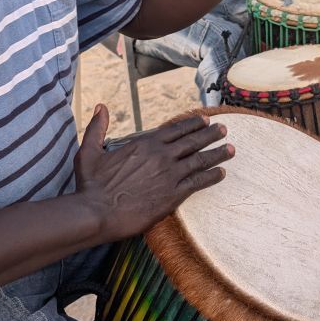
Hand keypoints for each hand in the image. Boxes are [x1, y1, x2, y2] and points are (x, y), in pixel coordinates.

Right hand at [74, 105, 233, 240]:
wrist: (96, 213)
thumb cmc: (91, 184)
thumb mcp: (89, 150)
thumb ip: (98, 127)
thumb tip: (100, 107)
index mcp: (144, 143)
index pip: (175, 129)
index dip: (192, 124)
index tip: (204, 120)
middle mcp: (161, 155)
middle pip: (193, 141)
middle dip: (210, 134)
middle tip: (224, 129)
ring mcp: (169, 175)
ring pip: (200, 160)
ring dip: (217, 153)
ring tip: (231, 149)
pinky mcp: (173, 195)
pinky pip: (198, 182)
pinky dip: (212, 176)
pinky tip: (221, 173)